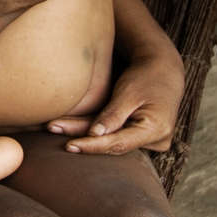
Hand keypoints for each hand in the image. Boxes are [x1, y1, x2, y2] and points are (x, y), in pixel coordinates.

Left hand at [47, 50, 185, 154]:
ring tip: (54, 126)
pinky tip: (71, 129)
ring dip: (84, 135)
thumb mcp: (129, 92)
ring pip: (112, 141)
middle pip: (113, 144)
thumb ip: (113, 115)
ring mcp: (150, 141)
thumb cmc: (146, 76)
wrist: (164, 70)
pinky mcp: (140, 136)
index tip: (70, 146)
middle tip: (52, 129)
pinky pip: (116, 136)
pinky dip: (95, 132)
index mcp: (156, 130)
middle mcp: (156, 140)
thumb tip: (94, 135)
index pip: (119, 144)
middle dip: (83, 139)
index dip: (93, 146)